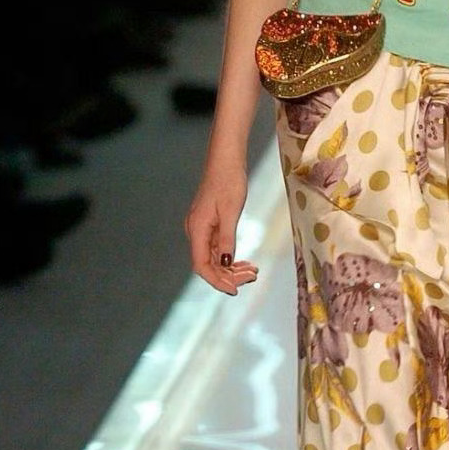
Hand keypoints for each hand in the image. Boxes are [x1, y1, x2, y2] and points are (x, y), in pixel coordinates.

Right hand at [185, 163, 258, 294]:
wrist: (226, 159)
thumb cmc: (228, 180)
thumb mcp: (231, 211)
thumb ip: (227, 239)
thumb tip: (225, 263)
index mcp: (197, 229)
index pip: (201, 265)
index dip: (217, 280)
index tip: (235, 290)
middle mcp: (195, 231)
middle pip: (208, 264)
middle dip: (228, 275)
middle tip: (252, 277)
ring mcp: (202, 228)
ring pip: (214, 257)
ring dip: (231, 268)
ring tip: (253, 272)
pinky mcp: (210, 224)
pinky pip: (218, 247)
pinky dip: (231, 257)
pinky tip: (245, 262)